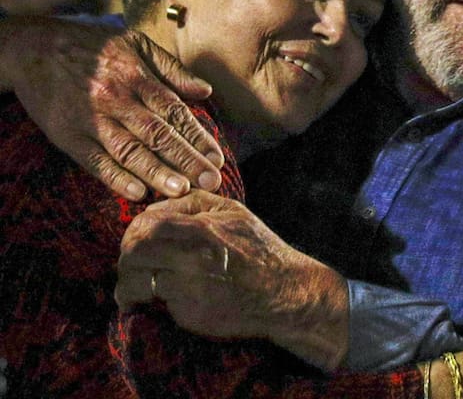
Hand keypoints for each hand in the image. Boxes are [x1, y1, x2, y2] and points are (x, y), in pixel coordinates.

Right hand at [0, 17, 219, 199]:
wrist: (35, 46)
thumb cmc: (93, 45)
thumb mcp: (136, 43)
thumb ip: (172, 69)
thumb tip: (206, 91)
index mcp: (137, 77)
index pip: (175, 111)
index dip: (198, 136)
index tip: (218, 158)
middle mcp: (117, 99)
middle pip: (158, 134)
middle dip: (187, 160)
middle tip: (212, 182)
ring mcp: (92, 119)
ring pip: (129, 150)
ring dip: (156, 173)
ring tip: (182, 192)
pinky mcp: (68, 135)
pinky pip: (94, 161)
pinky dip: (115, 178)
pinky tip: (137, 193)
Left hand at [115, 191, 349, 369]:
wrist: (283, 292)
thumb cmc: (258, 250)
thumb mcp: (234, 213)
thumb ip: (194, 203)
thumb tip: (155, 208)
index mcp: (202, 228)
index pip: (147, 223)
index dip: (134, 231)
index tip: (134, 239)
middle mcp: (192, 257)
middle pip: (135, 251)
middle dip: (126, 258)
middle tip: (129, 265)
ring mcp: (189, 287)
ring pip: (137, 282)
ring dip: (129, 286)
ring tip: (133, 291)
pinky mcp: (189, 313)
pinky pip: (159, 304)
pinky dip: (157, 303)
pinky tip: (164, 302)